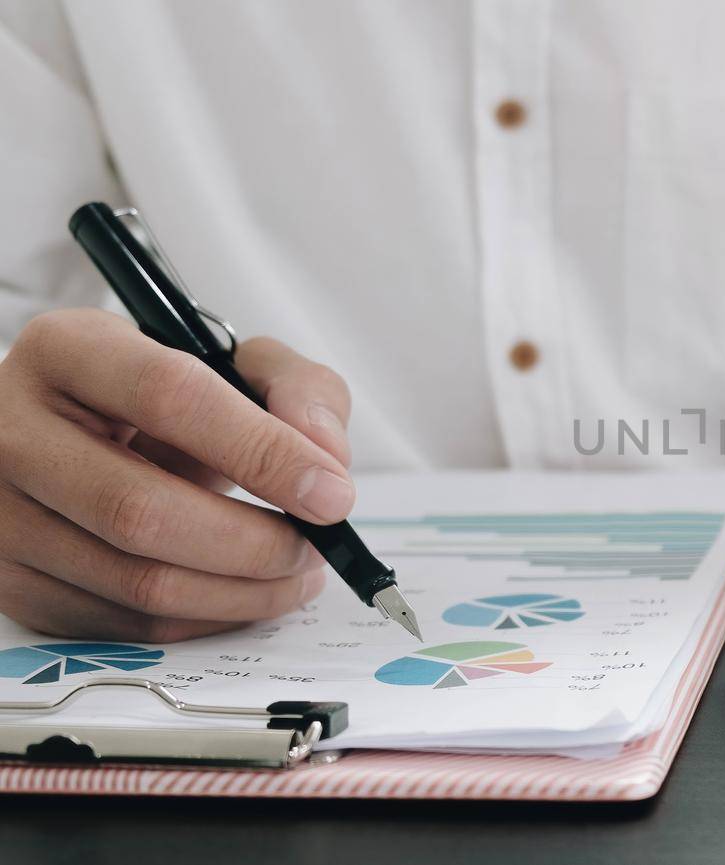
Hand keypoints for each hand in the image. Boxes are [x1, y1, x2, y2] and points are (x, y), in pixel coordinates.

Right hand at [0, 309, 355, 641]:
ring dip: (242, 592)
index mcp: (68, 351)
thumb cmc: (165, 399)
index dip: (263, 453)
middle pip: (142, 511)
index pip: (171, 398)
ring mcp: (0, 514)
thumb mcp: (235, 364)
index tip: (332, 493)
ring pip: (136, 581)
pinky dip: (205, 618)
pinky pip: (122, 623)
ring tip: (296, 572)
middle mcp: (11, 430)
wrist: (82, 433)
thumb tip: (326, 460)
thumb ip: (299, 392)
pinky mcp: (8, 581)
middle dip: (255, 543)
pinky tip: (245, 593)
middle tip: (314, 545)